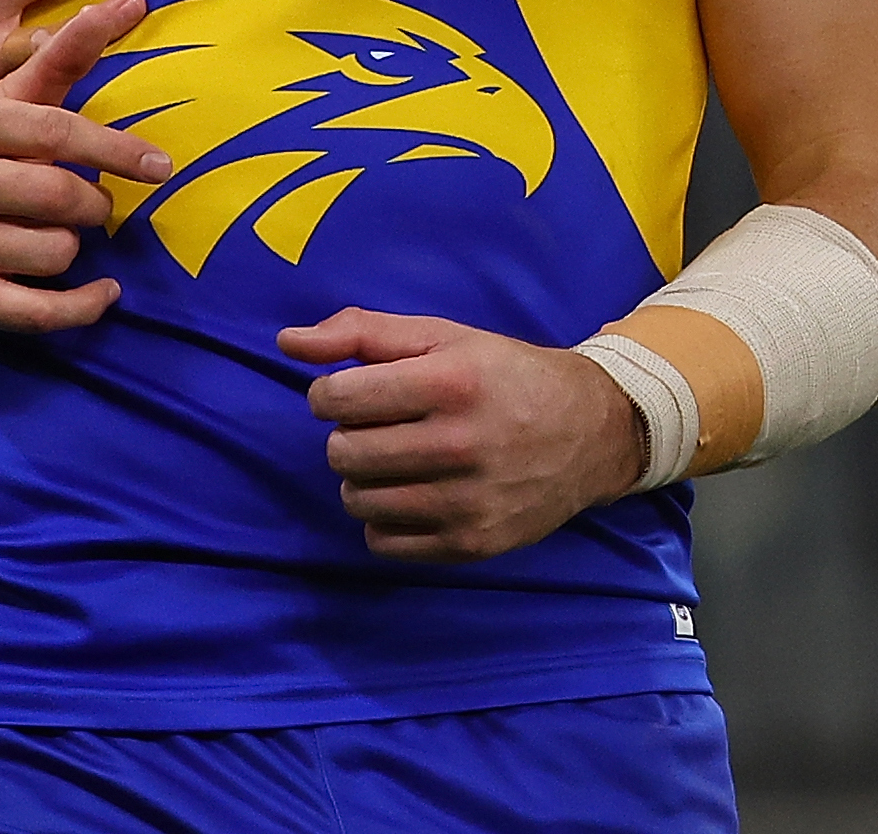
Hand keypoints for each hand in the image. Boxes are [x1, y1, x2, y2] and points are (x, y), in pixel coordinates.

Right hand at [0, 0, 169, 330]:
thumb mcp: (3, 99)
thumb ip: (63, 56)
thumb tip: (129, 3)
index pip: (54, 132)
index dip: (115, 149)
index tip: (160, 166)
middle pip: (59, 197)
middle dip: (93, 204)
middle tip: (93, 205)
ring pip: (54, 252)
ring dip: (72, 247)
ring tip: (53, 235)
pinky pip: (37, 312)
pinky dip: (81, 307)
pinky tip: (101, 293)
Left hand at [276, 308, 646, 562]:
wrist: (591, 431)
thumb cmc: (503, 374)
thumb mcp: (440, 335)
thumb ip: (360, 333)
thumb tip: (286, 342)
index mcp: (449, 383)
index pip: (337, 399)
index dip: (329, 394)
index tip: (350, 394)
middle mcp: (459, 445)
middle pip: (343, 453)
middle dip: (347, 435)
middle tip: (378, 427)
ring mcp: (467, 502)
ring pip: (357, 500)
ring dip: (363, 478)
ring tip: (395, 459)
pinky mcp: (472, 544)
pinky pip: (383, 542)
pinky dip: (385, 518)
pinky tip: (412, 492)